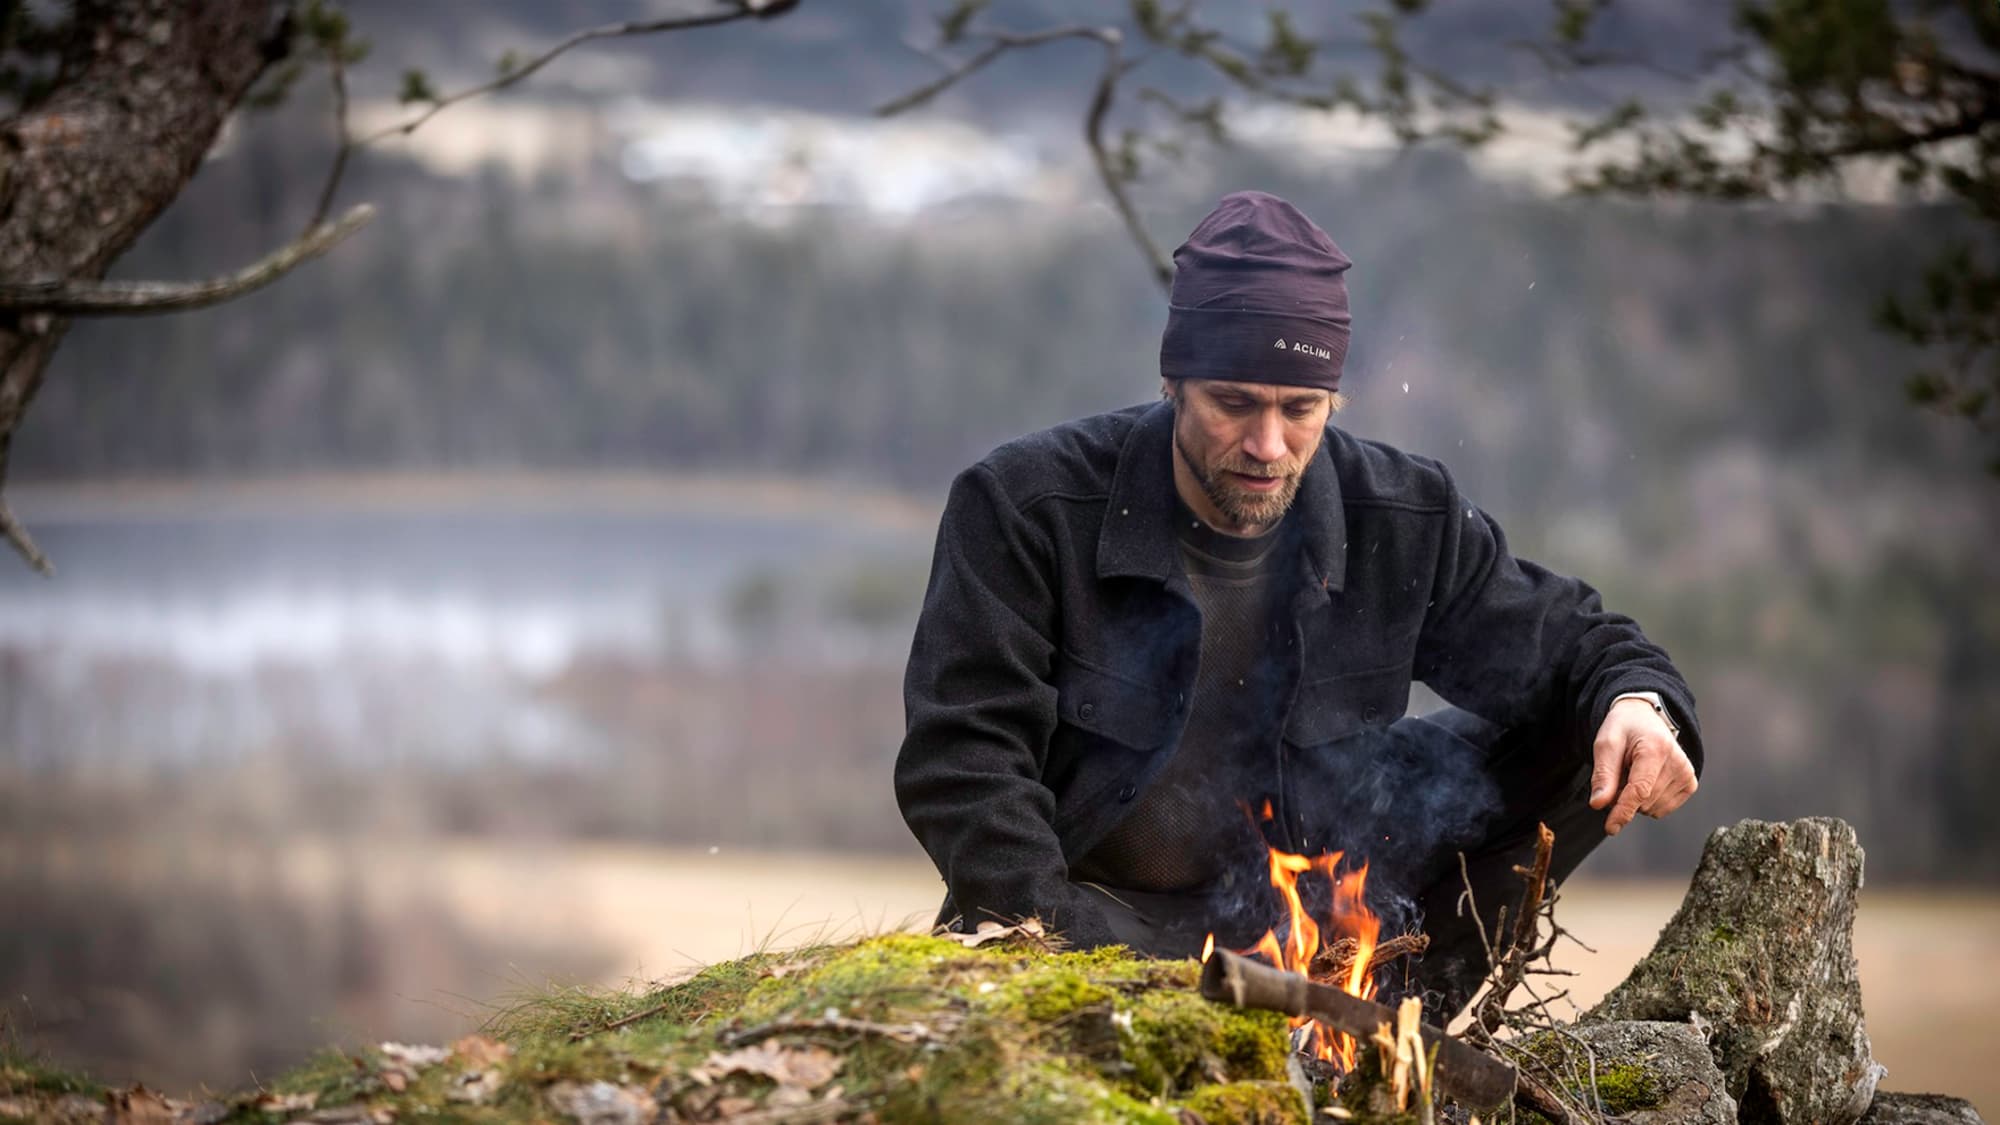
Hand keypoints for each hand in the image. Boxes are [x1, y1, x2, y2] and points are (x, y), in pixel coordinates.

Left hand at [1589, 698, 1697, 835]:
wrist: (1645, 719)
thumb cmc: (1624, 730)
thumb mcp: (1605, 744)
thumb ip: (1603, 775)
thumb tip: (1598, 805)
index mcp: (1656, 749)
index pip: (1640, 790)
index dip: (1623, 811)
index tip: (1611, 828)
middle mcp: (1677, 763)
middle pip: (1643, 801)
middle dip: (1622, 796)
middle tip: (1620, 771)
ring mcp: (1687, 775)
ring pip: (1651, 808)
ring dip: (1635, 799)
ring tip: (1634, 771)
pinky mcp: (1690, 784)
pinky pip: (1661, 809)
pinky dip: (1647, 801)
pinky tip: (1646, 779)